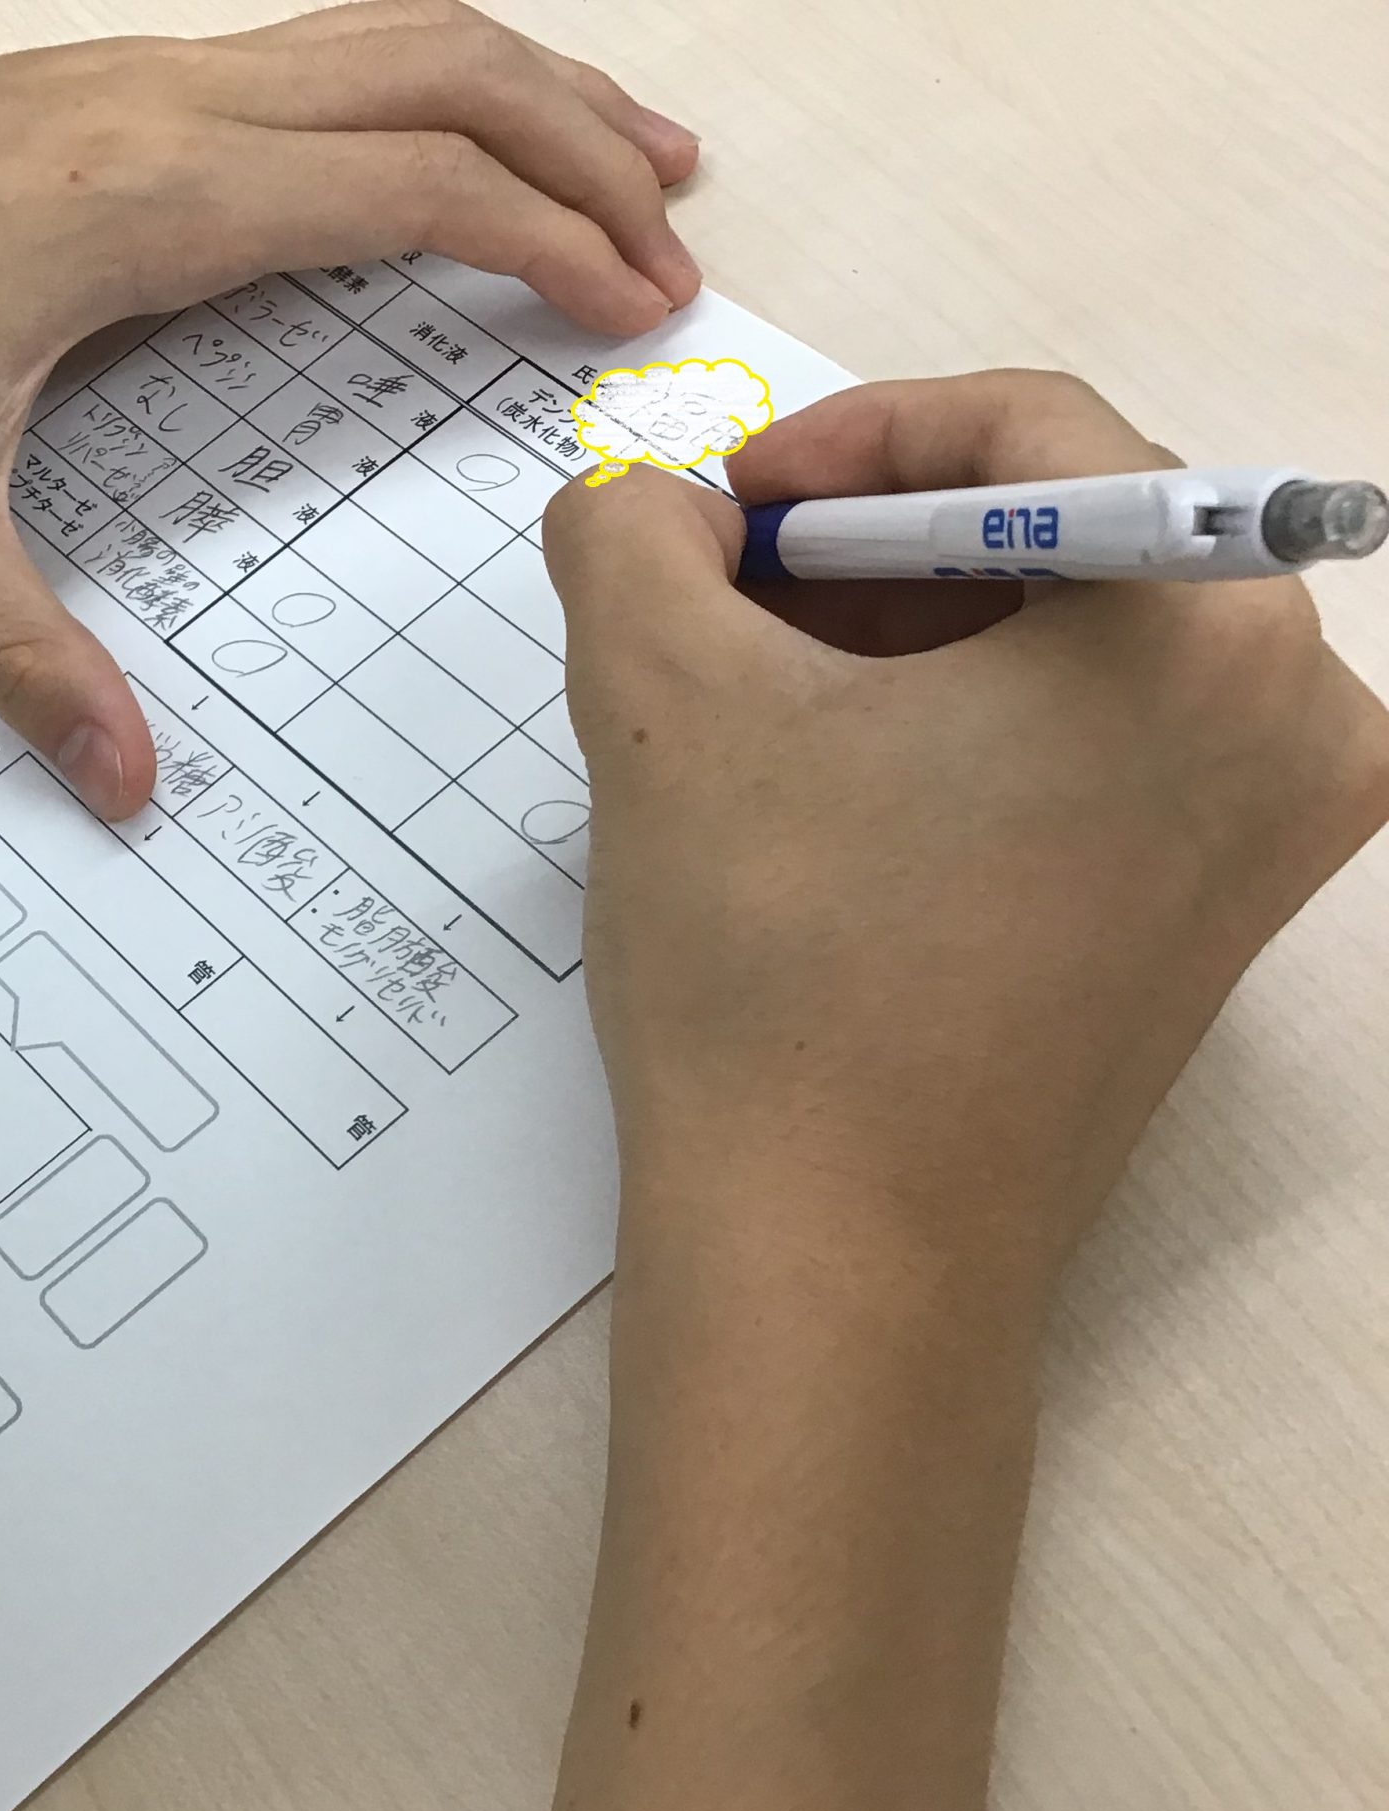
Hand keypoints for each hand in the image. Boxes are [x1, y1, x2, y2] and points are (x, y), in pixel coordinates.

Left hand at [0, 1, 700, 816]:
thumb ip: (21, 654)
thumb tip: (121, 784)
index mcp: (153, 198)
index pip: (414, 189)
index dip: (549, 244)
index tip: (639, 313)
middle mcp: (177, 101)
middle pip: (447, 67)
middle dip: (585, 144)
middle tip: (677, 243)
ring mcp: (158, 70)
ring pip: (399, 31)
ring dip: (532, 87)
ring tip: (638, 164)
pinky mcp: (134, 79)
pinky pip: (334, 48)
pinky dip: (439, 84)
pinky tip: (462, 150)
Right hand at [546, 371, 1388, 1286]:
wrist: (839, 1266)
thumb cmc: (776, 973)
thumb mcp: (663, 703)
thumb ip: (631, 534)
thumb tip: (654, 505)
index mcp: (1208, 628)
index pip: (1030, 427)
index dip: (847, 437)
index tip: (721, 508)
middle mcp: (1297, 715)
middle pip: (1065, 535)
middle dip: (870, 549)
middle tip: (721, 607)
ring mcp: (1276, 830)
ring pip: (1076, 645)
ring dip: (908, 639)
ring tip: (758, 707)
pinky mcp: (1222, 917)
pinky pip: (1099, 748)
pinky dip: (966, 731)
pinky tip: (837, 794)